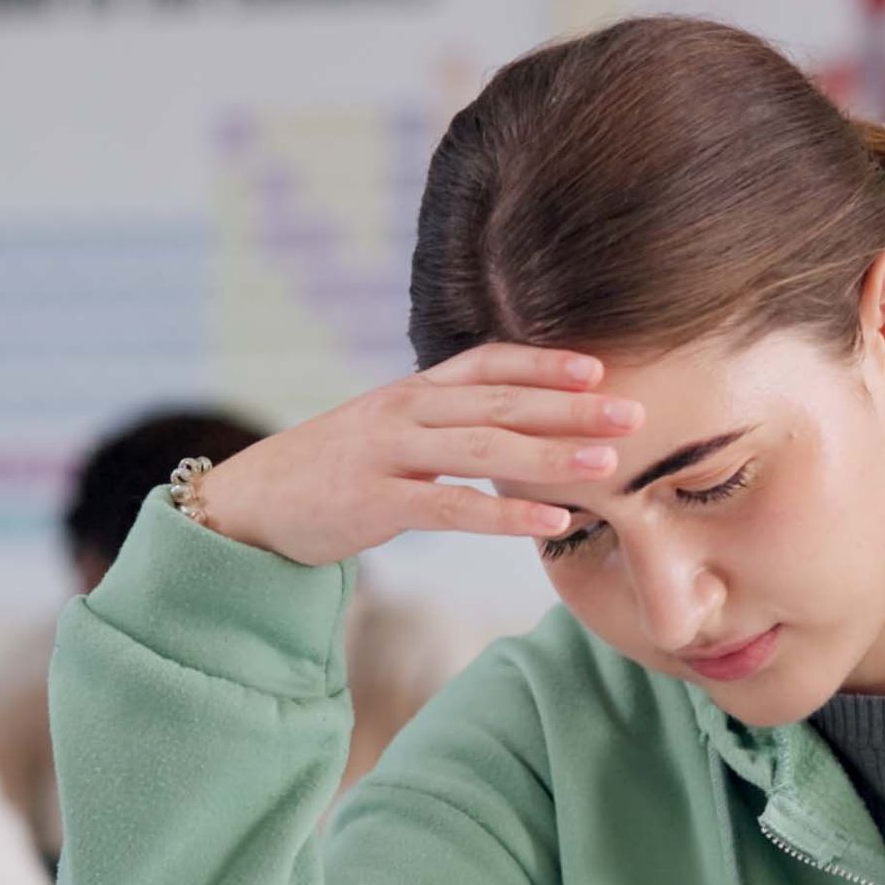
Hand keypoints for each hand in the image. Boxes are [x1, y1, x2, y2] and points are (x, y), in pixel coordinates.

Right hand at [189, 343, 643, 565]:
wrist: (249, 504)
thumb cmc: (329, 473)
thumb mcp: (384, 432)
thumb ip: (440, 423)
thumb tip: (507, 427)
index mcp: (411, 392)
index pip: (487, 363)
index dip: (544, 363)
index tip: (599, 369)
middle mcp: (403, 411)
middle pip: (500, 402)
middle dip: (571, 406)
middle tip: (634, 411)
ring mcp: (386, 454)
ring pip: (482, 449)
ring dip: (551, 456)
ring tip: (608, 465)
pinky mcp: (373, 502)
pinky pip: (451, 507)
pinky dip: (506, 515)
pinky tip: (552, 522)